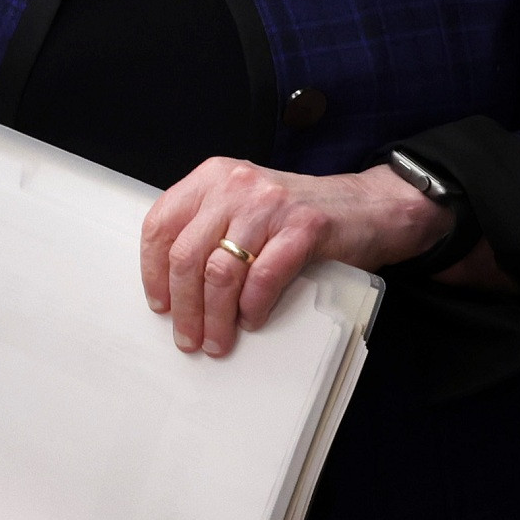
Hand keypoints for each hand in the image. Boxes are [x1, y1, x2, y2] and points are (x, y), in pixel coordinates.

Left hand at [140, 159, 451, 357]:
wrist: (367, 206)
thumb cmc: (296, 214)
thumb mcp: (242, 206)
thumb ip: (208, 228)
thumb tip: (173, 285)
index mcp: (211, 178)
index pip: (161, 224)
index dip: (152, 270)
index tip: (158, 303)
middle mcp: (234, 185)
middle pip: (187, 255)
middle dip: (184, 306)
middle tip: (187, 336)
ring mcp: (269, 205)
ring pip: (221, 271)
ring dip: (215, 316)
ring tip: (216, 341)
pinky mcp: (303, 228)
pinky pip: (264, 276)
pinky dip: (253, 306)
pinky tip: (251, 321)